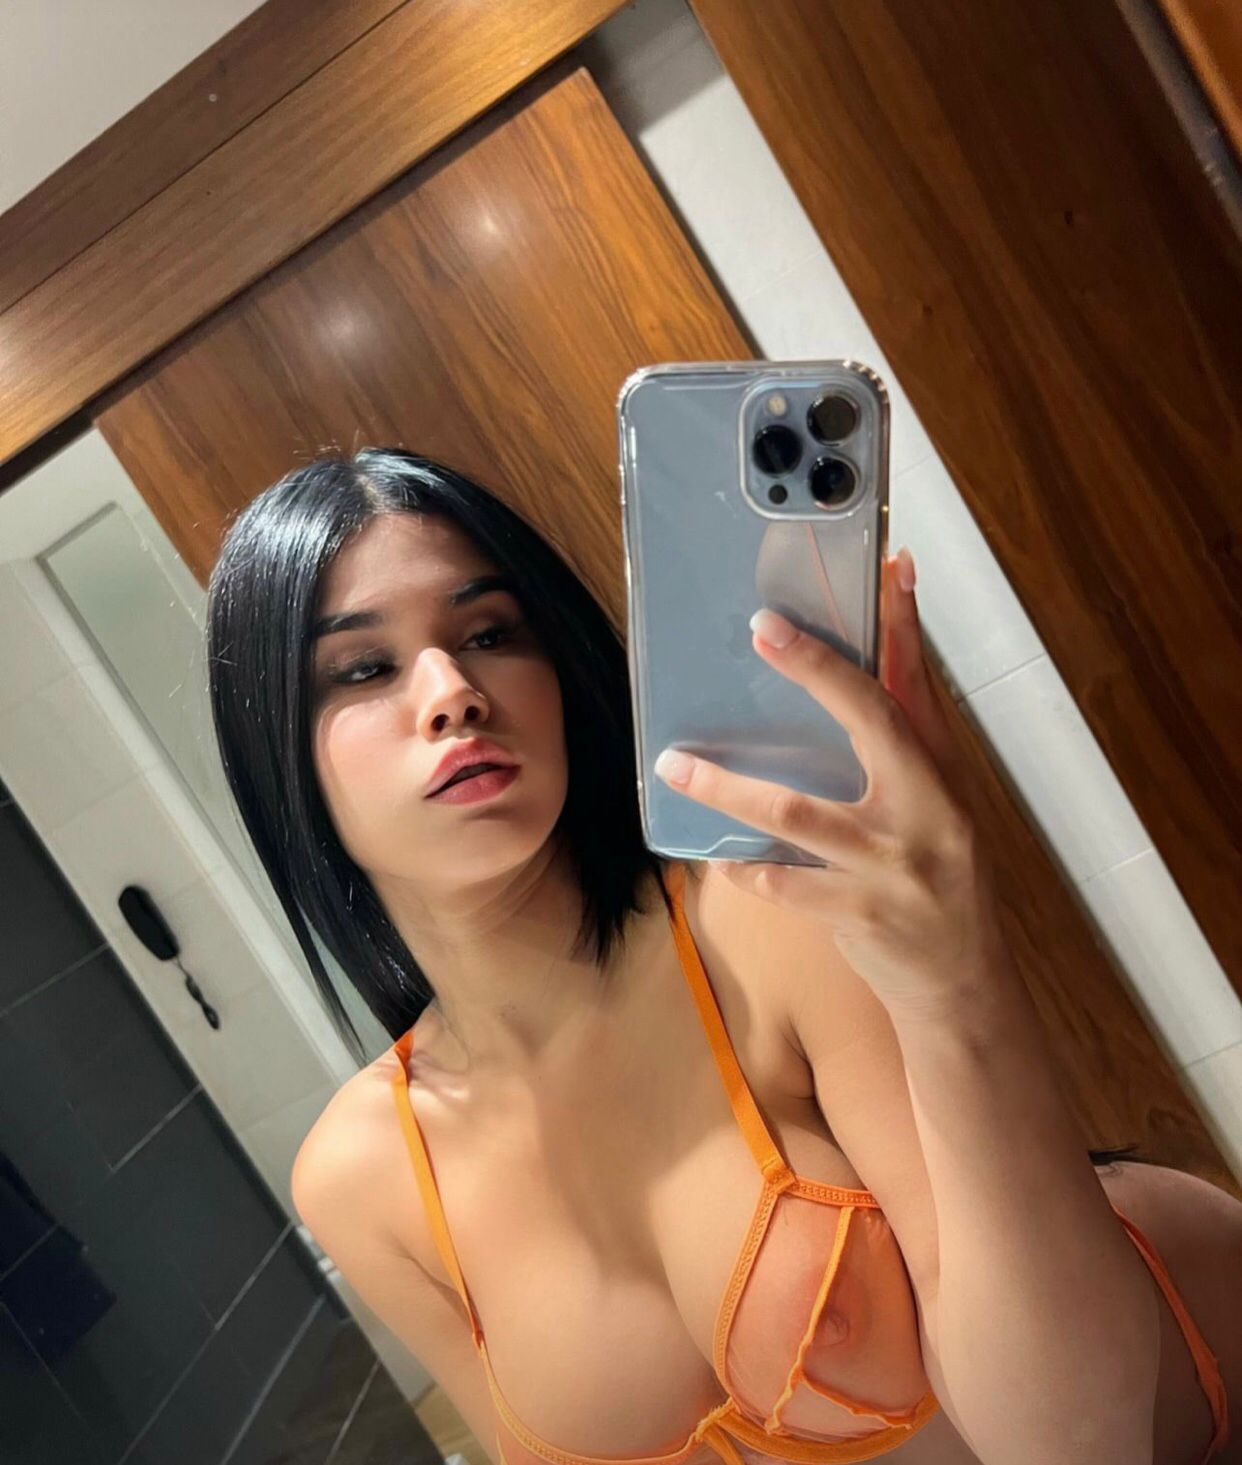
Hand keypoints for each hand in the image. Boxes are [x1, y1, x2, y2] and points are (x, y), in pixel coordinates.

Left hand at [653, 548, 1009, 1022]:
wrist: (960, 983)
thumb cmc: (937, 874)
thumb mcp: (938, 799)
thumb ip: (913, 725)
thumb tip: (899, 631)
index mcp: (943, 776)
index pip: (919, 687)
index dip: (898, 626)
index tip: (879, 565)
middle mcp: (928, 812)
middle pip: (871, 723)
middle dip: (817, 668)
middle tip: (761, 630)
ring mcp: (894, 867)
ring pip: (799, 815)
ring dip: (730, 788)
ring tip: (676, 766)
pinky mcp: (860, 916)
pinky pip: (784, 882)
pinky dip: (744, 865)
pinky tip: (715, 851)